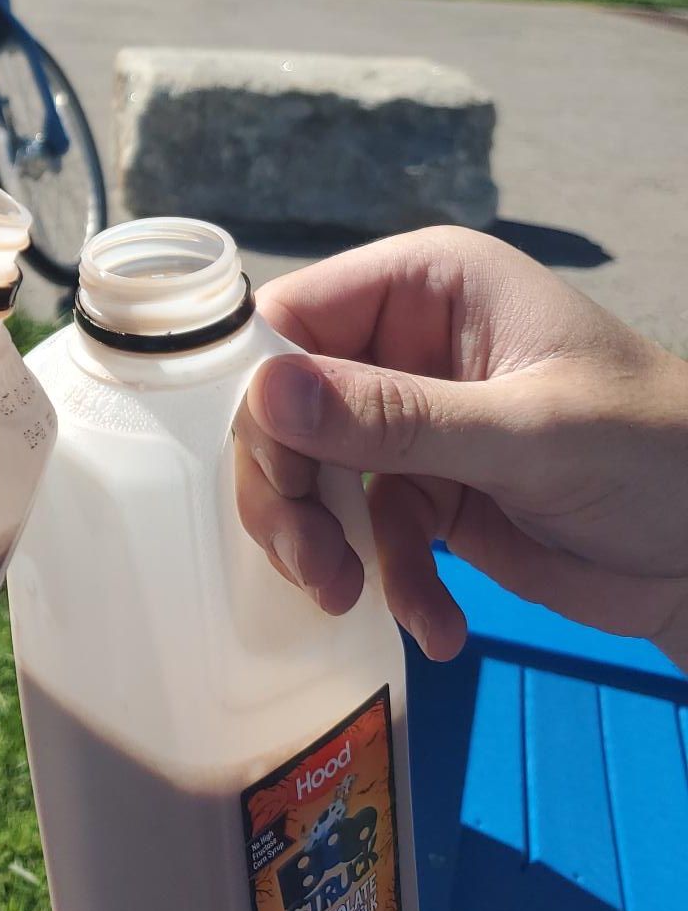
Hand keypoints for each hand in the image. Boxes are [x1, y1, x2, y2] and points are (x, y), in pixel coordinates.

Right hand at [233, 229, 687, 668]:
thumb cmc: (649, 449)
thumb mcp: (523, 433)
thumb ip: (394, 418)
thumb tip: (264, 394)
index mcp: (425, 286)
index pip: (295, 316)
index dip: (262, 387)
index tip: (270, 466)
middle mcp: (403, 343)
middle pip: (286, 403)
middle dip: (286, 486)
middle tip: (308, 560)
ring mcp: (413, 421)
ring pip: (312, 473)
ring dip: (321, 542)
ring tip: (345, 596)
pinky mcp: (429, 493)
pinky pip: (368, 532)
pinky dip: (392, 580)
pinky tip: (440, 624)